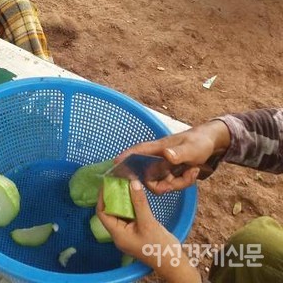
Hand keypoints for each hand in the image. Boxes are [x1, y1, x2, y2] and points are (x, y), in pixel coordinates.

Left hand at [97, 182, 199, 281]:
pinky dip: (131, 205)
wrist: (174, 263)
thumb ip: (139, 203)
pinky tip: (136, 196)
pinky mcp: (137, 232)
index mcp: (118, 234)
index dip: (103, 198)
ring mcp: (129, 233)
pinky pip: (130, 216)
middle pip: (111, 212)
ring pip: (121, 213)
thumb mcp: (148, 223)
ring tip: (127, 184)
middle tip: (118, 181)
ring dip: (123, 200)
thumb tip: (132, 182)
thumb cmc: (159, 247)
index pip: (102, 214)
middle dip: (113, 197)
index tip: (107, 184)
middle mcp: (120, 234)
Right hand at [115, 120, 230, 193]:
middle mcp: (158, 159)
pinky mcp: (172, 175)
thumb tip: (166, 155)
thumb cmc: (199, 142)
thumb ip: (179, 153)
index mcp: (158, 148)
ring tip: (192, 172)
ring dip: (178, 183)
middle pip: (148, 178)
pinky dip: (184, 183)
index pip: (138, 152)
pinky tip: (194, 172)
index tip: (115, 164)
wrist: (211, 145)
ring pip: (162, 184)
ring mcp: (165, 167)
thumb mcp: (192, 148)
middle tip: (175, 182)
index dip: (125, 157)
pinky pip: (172, 185)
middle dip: (163, 184)